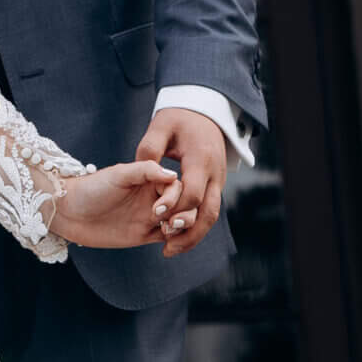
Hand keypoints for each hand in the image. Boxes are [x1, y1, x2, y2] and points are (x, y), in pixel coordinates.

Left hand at [52, 161, 183, 250]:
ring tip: (166, 231)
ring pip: (181, 221)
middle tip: (167, 223)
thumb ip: (145, 171)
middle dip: (184, 214)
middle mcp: (155, 196)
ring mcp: (151, 216)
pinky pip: (169, 238)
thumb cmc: (92, 188)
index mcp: (151, 179)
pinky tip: (167, 245)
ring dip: (182, 227)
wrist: (69, 212)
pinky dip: (175, 241)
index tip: (160, 209)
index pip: (179, 186)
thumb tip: (173, 175)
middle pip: (185, 204)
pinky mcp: (145, 234)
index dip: (176, 198)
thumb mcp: (118, 174)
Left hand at [134, 108, 228, 259]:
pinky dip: (194, 228)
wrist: (204, 111)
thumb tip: (145, 170)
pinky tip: (175, 239)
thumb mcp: (161, 125)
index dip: (175, 206)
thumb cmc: (178, 118)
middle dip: (189, 231)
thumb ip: (150, 148)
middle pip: (208, 212)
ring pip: (211, 216)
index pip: (193, 191)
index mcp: (201, 159)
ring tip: (169, 250)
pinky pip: (207, 212)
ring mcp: (216, 182)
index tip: (155, 214)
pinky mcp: (213, 187)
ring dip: (193, 235)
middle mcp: (214, 174)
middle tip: (167, 247)